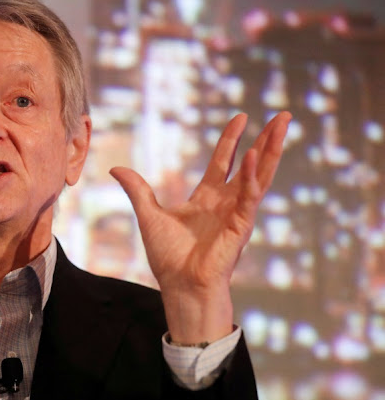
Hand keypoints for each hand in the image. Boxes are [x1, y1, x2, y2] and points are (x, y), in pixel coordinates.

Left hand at [110, 112, 289, 343]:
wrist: (179, 284)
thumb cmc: (168, 257)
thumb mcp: (149, 214)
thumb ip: (137, 189)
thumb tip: (116, 168)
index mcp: (207, 198)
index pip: (223, 162)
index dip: (232, 140)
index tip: (241, 118)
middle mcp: (226, 202)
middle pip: (251, 163)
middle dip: (265, 139)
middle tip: (282, 115)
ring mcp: (237, 213)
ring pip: (260, 174)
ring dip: (271, 149)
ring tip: (283, 124)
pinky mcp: (241, 225)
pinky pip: (249, 195)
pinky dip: (253, 175)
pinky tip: (256, 155)